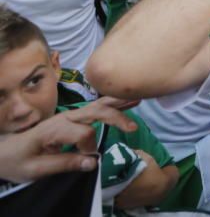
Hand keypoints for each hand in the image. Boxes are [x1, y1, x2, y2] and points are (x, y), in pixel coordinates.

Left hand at [0, 96, 136, 182]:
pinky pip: (97, 107)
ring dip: (118, 103)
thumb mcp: (36, 169)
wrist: (6, 152)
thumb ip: (65, 164)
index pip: (82, 133)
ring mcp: (70, 116)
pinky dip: (114, 103)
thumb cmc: (19, 161)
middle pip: (94, 111)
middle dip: (115, 117)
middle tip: (132, 129)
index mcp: (54, 129)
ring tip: (139, 98)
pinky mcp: (74, 118)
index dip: (89, 148)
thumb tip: (93, 162)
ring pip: (98, 105)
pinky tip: (131, 100)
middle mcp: (64, 118)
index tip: (86, 160)